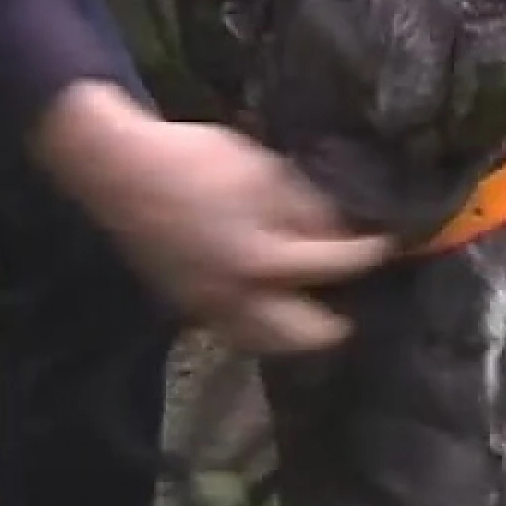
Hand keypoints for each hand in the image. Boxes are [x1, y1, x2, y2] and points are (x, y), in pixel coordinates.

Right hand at [34, 82, 393, 352]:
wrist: (118, 171)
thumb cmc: (193, 161)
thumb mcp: (262, 171)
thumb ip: (304, 208)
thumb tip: (340, 232)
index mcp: (261, 260)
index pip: (332, 267)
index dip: (366, 255)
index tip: (387, 246)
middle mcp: (237, 298)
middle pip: (304, 336)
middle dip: (334, 322)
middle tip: (353, 303)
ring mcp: (207, 309)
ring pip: (265, 343)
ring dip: (295, 335)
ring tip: (314, 312)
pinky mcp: (185, 306)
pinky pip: (233, 331)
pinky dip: (259, 327)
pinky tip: (267, 306)